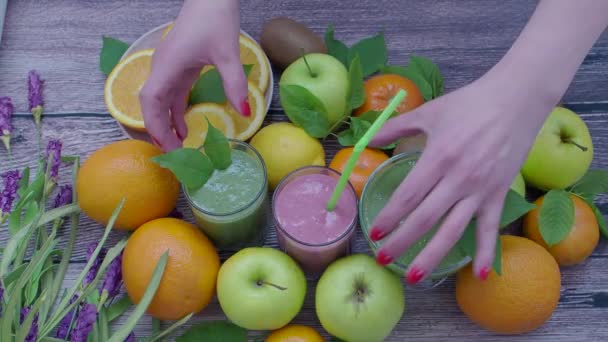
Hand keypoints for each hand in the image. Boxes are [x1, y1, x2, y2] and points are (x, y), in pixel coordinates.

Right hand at [139, 0, 248, 151]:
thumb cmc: (215, 18)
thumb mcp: (227, 53)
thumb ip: (234, 83)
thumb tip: (244, 112)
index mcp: (168, 65)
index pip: (151, 101)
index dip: (155, 126)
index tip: (167, 147)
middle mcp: (163, 67)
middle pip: (152, 104)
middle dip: (159, 130)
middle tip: (173, 155)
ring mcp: (169, 65)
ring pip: (160, 100)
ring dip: (167, 123)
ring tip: (178, 146)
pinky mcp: (179, 64)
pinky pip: (171, 92)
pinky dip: (175, 111)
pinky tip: (184, 127)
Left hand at [368, 72, 555, 283]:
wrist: (516, 99)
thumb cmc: (469, 104)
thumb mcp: (429, 112)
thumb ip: (396, 127)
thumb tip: (367, 138)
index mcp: (438, 158)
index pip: (407, 197)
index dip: (389, 217)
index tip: (374, 233)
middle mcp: (458, 179)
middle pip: (424, 219)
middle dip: (401, 242)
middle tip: (383, 259)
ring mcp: (480, 190)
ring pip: (453, 231)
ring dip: (432, 256)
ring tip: (414, 276)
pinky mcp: (499, 195)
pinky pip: (490, 229)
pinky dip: (488, 253)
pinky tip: (481, 275)